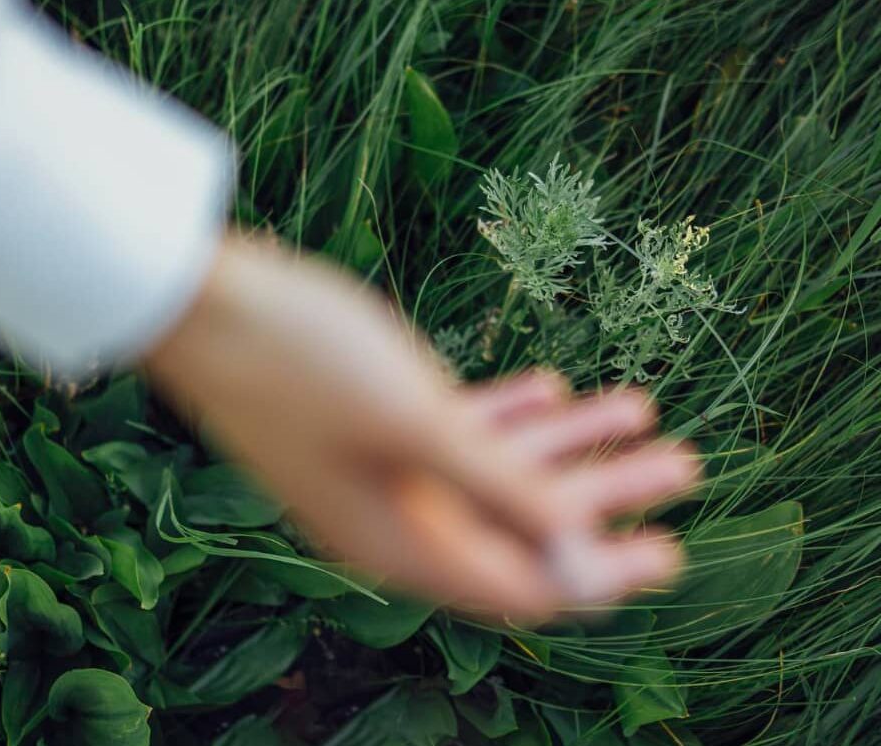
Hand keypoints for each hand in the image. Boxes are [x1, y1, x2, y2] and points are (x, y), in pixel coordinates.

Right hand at [143, 235, 699, 621]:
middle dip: (606, 496)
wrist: (197, 298)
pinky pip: (458, 434)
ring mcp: (379, 471)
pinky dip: (510, 416)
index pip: (522, 582)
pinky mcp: (369, 425)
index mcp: (396, 543)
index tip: (671, 550)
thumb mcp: (413, 422)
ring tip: (642, 410)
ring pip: (496, 472)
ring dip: (568, 446)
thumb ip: (499, 485)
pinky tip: (556, 388)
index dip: (604, 571)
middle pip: (522, 525)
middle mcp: (391, 519)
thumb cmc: (300, 358)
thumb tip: (578, 550)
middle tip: (684, 466)